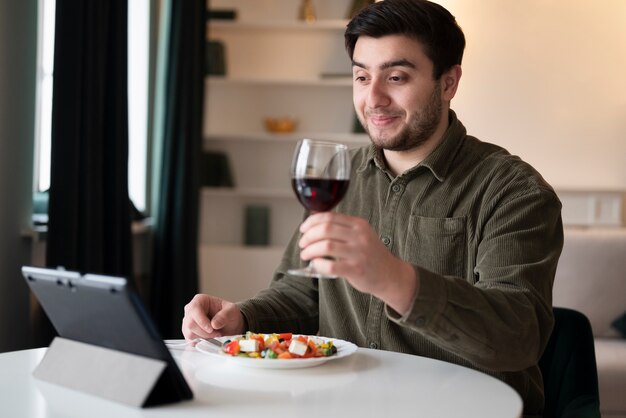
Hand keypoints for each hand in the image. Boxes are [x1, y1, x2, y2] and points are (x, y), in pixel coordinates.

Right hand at [182, 294, 245, 340]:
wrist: (231, 323)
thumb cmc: (229, 314)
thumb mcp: (232, 311)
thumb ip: (225, 315)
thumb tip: (214, 324)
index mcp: (200, 300)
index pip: (194, 310)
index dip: (201, 321)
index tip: (211, 328)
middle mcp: (191, 310)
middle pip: (190, 324)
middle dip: (205, 332)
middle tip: (217, 333)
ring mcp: (188, 322)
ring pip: (190, 334)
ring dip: (204, 338)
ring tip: (216, 335)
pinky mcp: (189, 333)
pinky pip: (191, 341)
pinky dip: (201, 342)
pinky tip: (211, 339)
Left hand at [298, 212, 417, 313]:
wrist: (390, 275)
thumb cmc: (370, 255)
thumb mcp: (361, 235)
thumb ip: (342, 228)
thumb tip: (314, 223)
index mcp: (359, 224)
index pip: (329, 217)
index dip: (311, 222)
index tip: (303, 229)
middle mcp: (359, 236)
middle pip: (325, 229)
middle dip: (308, 236)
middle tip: (303, 244)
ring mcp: (359, 253)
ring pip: (326, 246)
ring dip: (310, 250)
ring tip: (305, 255)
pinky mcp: (356, 270)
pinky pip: (331, 266)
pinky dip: (318, 264)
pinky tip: (315, 264)